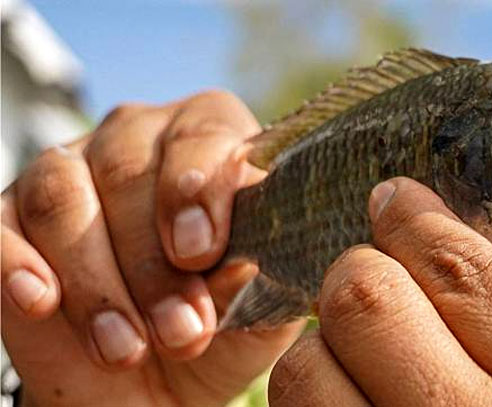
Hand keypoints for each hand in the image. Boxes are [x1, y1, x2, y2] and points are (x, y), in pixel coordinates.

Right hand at [1, 90, 303, 406]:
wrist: (153, 382)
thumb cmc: (217, 332)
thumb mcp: (254, 314)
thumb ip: (259, 282)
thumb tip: (247, 259)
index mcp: (210, 148)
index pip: (205, 133)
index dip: (199, 186)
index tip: (201, 251)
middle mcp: (137, 143)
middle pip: (129, 169)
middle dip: (153, 263)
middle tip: (182, 332)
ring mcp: (69, 172)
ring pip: (63, 196)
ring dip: (98, 281)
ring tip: (127, 348)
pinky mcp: (10, 218)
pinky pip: (2, 225)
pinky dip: (17, 263)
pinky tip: (42, 302)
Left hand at [269, 178, 491, 405]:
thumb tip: (409, 210)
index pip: (455, 268)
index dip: (413, 222)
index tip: (395, 202)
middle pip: (363, 299)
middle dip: (362, 278)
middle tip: (379, 290)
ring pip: (304, 365)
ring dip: (326, 349)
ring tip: (367, 366)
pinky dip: (316, 399)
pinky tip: (356, 403)